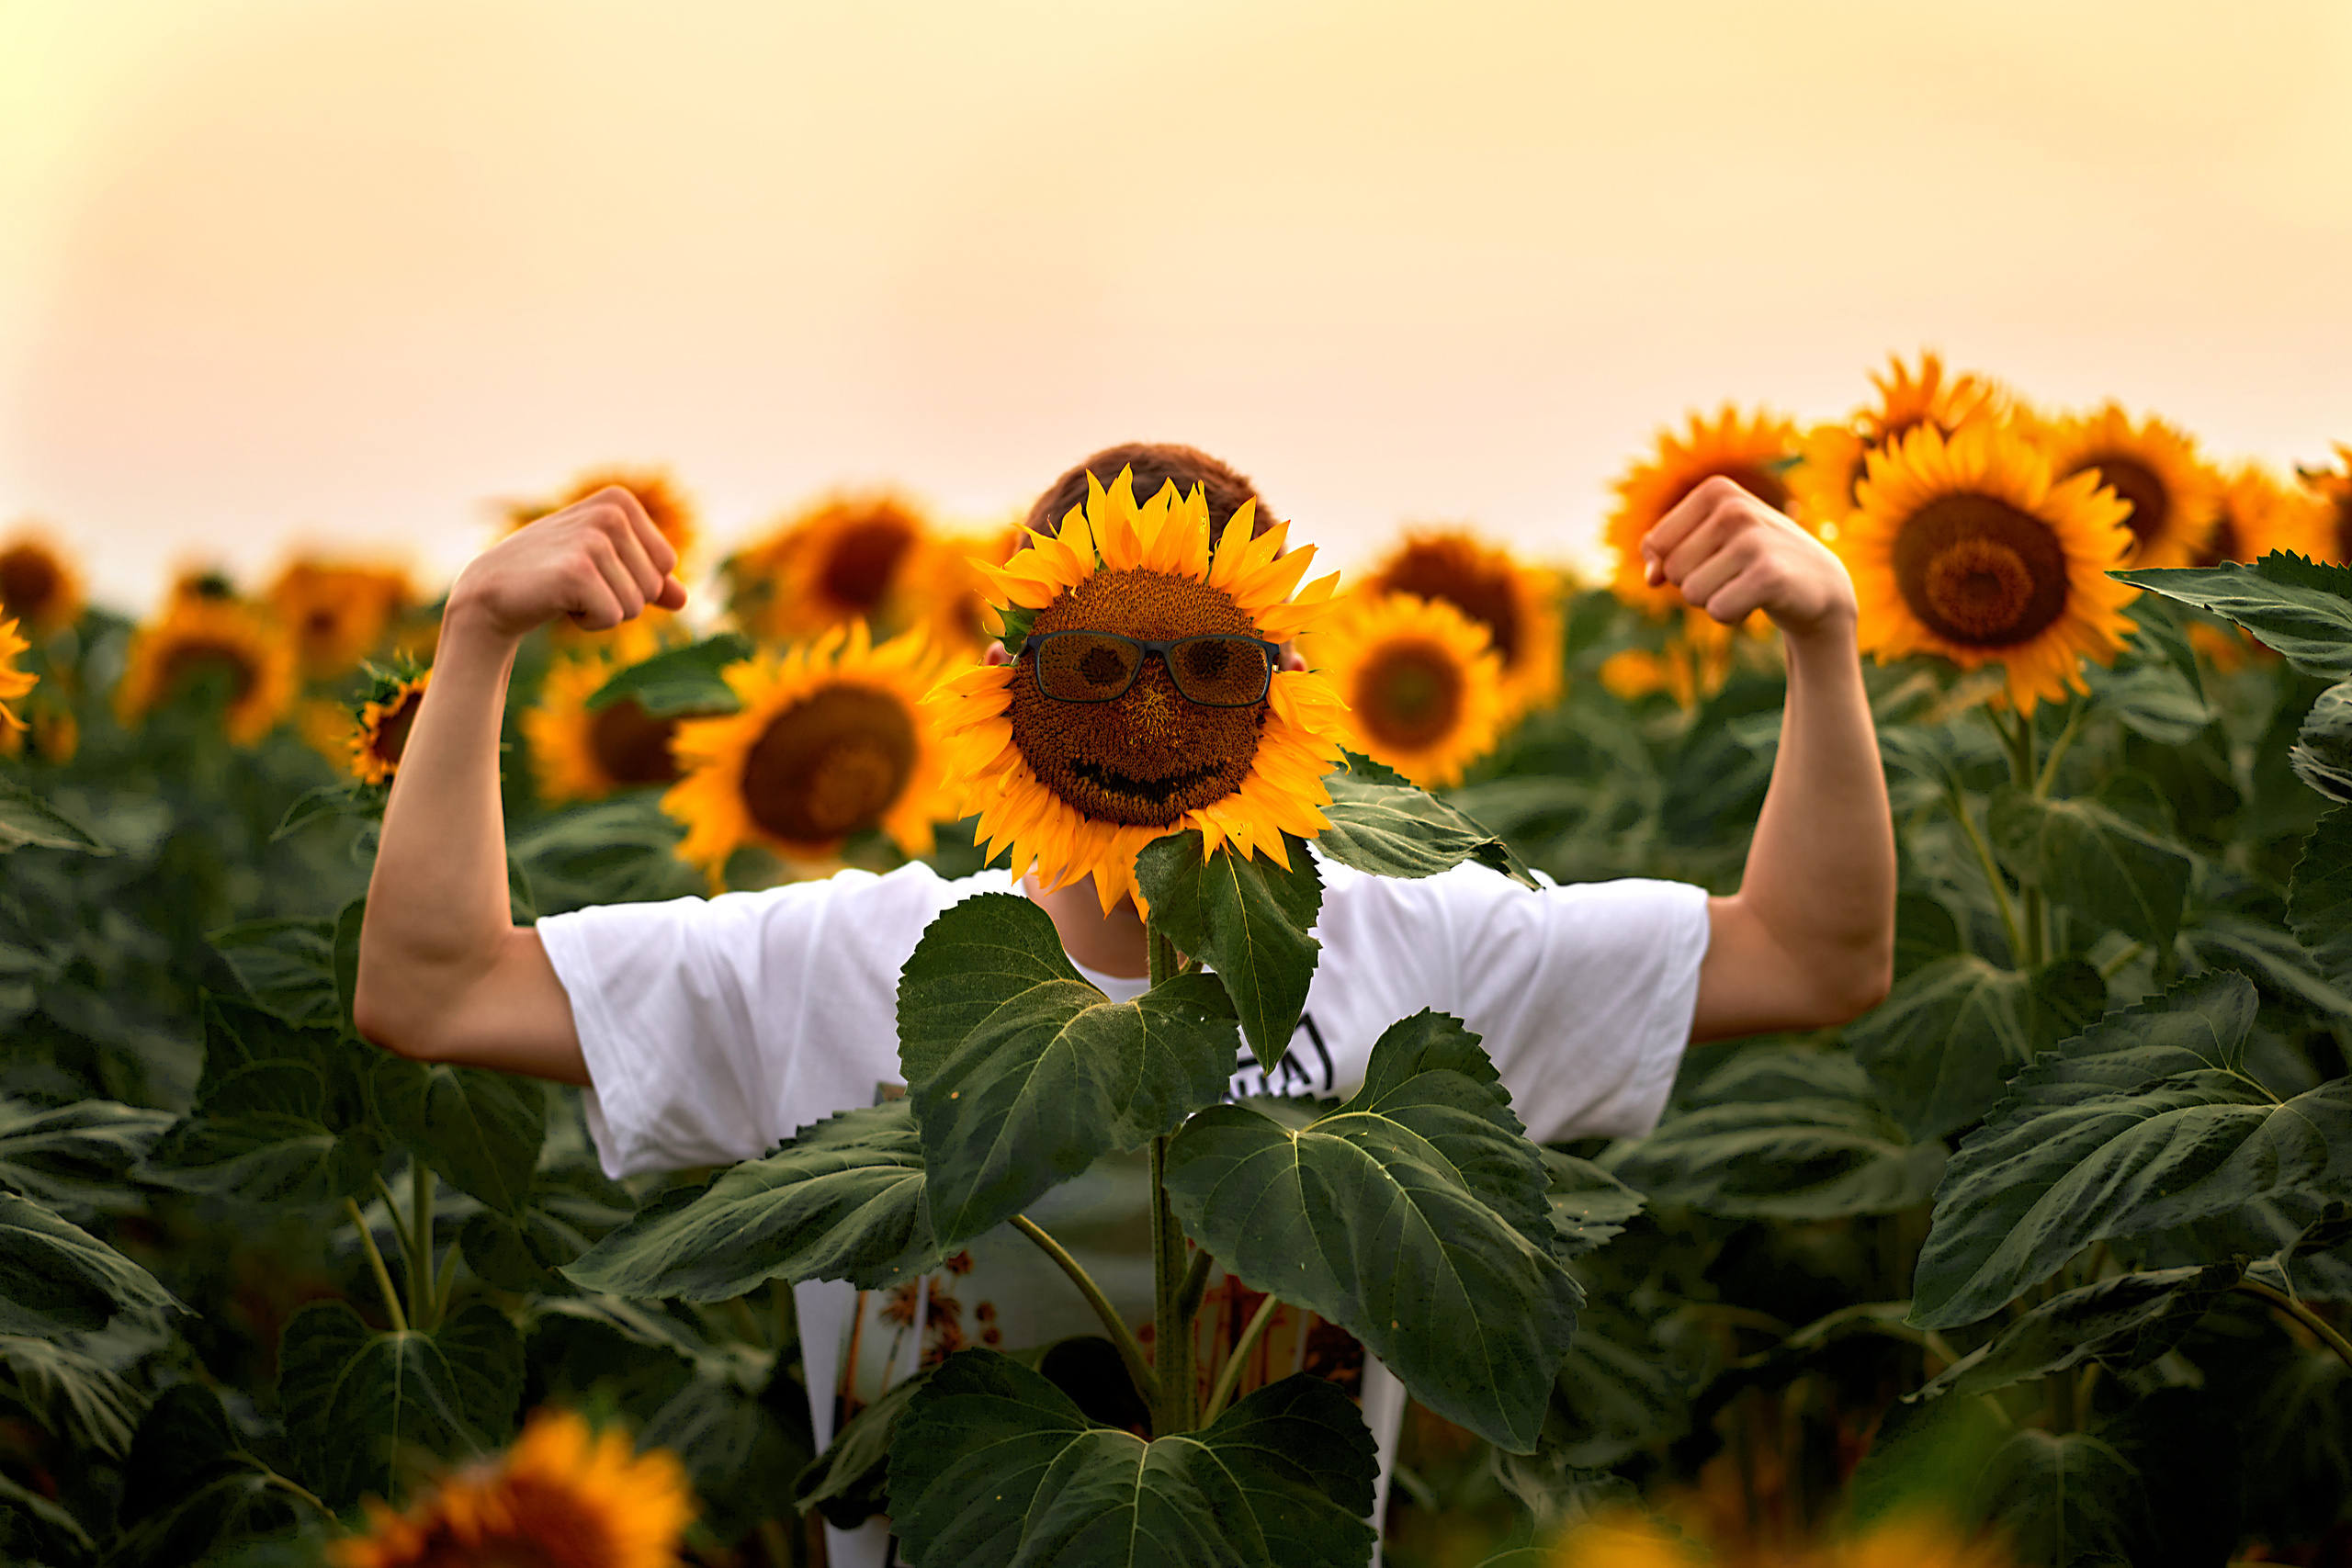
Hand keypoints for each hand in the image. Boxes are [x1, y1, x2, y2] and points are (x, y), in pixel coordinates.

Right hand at [447, 487, 687, 640]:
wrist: (491, 590)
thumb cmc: (550, 574)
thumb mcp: (602, 566)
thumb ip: (646, 578)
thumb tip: (683, 599)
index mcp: (619, 502)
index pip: (666, 564)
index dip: (632, 580)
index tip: (592, 568)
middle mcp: (610, 514)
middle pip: (653, 586)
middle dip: (619, 597)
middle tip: (576, 582)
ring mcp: (593, 540)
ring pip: (635, 605)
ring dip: (603, 610)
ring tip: (565, 590)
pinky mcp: (577, 572)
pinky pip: (613, 617)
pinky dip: (589, 622)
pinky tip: (558, 602)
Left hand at [1642, 475, 1855, 638]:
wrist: (1819, 584)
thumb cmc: (1752, 560)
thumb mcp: (1708, 543)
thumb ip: (1664, 554)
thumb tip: (1651, 579)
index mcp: (1716, 491)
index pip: (1656, 544)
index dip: (1673, 563)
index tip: (1711, 557)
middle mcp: (1734, 509)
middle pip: (1673, 571)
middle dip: (1697, 583)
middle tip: (1735, 574)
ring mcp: (1754, 540)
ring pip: (1692, 594)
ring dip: (1714, 600)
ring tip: (1747, 585)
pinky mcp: (1769, 576)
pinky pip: (1718, 612)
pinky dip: (1733, 616)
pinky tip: (1759, 600)